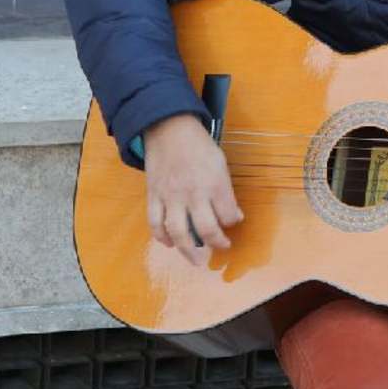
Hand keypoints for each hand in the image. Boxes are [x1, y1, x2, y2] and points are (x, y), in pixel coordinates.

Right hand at [141, 113, 243, 266]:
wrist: (168, 128)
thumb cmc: (198, 145)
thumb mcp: (220, 163)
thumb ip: (226, 191)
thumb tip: (233, 215)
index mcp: (213, 183)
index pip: (227, 215)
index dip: (232, 222)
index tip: (232, 222)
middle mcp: (193, 193)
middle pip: (205, 229)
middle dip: (216, 243)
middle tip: (221, 247)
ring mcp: (171, 196)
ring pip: (178, 232)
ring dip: (188, 250)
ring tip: (196, 260)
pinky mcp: (154, 196)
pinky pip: (155, 222)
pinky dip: (161, 237)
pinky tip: (169, 243)